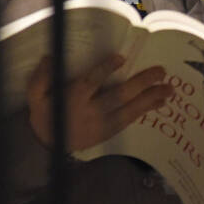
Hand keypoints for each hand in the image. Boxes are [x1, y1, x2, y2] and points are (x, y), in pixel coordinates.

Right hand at [26, 52, 171, 152]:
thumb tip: (49, 57)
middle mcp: (90, 112)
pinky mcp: (109, 133)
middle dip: (141, 84)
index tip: (120, 58)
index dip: (104, 70)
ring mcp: (102, 125)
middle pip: (117, 96)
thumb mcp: (35, 97)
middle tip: (160, 71)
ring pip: (129, 110)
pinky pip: (130, 121)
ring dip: (151, 99)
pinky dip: (146, 111)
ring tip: (169, 89)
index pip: (90, 83)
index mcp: (72, 99)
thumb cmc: (44, 114)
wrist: (47, 147)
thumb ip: (40, 79)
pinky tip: (160, 102)